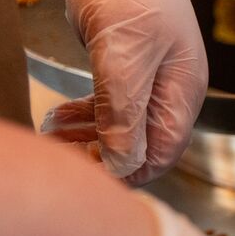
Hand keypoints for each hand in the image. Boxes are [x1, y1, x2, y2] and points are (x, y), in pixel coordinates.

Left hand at [40, 0, 207, 185]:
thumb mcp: (123, 56)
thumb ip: (124, 113)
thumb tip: (123, 164)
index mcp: (182, 92)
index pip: (162, 151)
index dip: (128, 172)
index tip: (90, 179)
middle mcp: (169, 89)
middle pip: (141, 143)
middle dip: (102, 157)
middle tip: (61, 160)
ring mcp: (147, 75)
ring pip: (121, 125)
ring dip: (88, 138)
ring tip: (52, 138)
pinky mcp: (123, 61)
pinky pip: (109, 103)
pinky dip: (85, 116)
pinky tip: (60, 119)